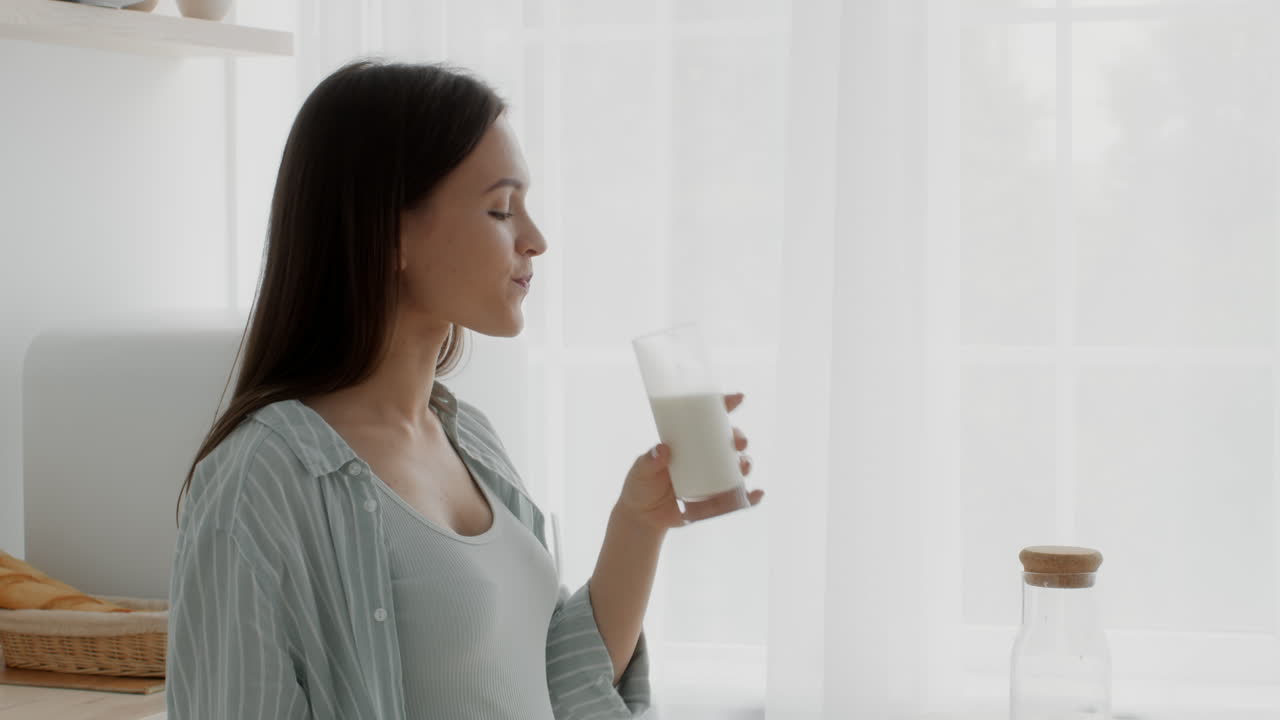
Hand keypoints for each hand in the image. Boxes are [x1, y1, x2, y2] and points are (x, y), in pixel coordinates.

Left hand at [616, 392, 764, 530]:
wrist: (643, 517)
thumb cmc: (641, 486)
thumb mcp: (640, 471)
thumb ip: (648, 461)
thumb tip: (663, 449)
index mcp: (689, 442)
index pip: (710, 420)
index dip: (726, 406)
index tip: (738, 398)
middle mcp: (706, 458)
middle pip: (729, 442)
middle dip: (739, 438)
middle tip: (737, 442)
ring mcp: (713, 479)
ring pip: (737, 467)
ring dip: (746, 464)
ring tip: (743, 466)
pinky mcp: (716, 501)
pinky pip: (738, 498)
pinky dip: (751, 496)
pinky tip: (758, 493)